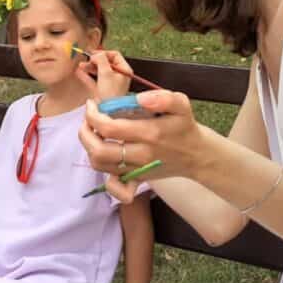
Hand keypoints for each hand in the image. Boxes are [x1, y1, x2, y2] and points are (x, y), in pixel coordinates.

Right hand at [74, 50, 132, 101]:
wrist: (108, 112)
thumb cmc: (111, 93)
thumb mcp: (106, 72)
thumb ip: (101, 60)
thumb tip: (95, 54)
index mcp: (124, 70)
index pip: (114, 55)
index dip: (103, 53)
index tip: (93, 54)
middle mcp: (118, 76)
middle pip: (105, 63)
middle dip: (94, 61)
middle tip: (86, 60)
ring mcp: (110, 84)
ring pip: (99, 71)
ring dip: (89, 68)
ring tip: (81, 66)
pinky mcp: (102, 91)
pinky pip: (94, 81)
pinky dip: (87, 76)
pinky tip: (79, 73)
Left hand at [78, 90, 207, 202]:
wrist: (196, 155)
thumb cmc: (184, 126)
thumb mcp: (181, 105)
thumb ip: (163, 98)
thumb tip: (140, 99)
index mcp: (149, 133)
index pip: (108, 128)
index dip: (93, 115)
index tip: (92, 104)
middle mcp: (141, 154)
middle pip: (99, 150)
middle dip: (85, 132)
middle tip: (87, 119)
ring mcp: (138, 169)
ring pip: (100, 165)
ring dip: (89, 148)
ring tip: (91, 132)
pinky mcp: (137, 179)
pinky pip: (114, 185)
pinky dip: (104, 175)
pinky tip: (103, 157)